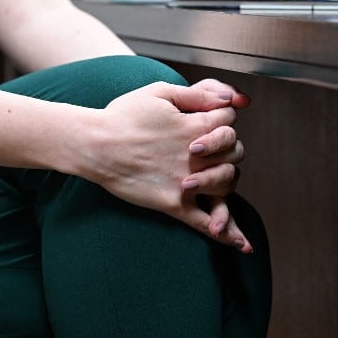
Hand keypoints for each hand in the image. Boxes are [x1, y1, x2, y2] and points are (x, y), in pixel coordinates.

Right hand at [90, 79, 252, 251]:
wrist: (95, 146)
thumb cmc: (122, 116)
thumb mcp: (159, 92)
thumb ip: (198, 94)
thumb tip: (230, 99)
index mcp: (195, 126)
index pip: (230, 121)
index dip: (223, 118)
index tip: (208, 120)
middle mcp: (197, 156)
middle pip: (236, 151)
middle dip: (228, 147)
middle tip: (208, 148)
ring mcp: (187, 183)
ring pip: (228, 183)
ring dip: (227, 178)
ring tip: (215, 177)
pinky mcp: (174, 205)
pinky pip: (205, 222)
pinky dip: (226, 234)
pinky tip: (243, 245)